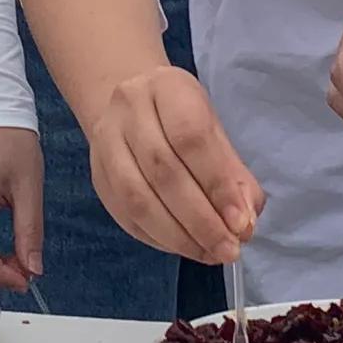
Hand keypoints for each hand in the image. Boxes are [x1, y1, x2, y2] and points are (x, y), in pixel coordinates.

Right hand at [86, 67, 263, 265]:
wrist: (131, 104)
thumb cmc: (182, 119)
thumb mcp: (215, 132)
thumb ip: (234, 175)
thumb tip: (244, 223)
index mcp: (166, 88)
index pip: (191, 137)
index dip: (217, 184)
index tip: (240, 223)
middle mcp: (129, 110)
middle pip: (163, 171)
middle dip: (200, 219)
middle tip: (228, 249)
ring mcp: (106, 143)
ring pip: (137, 198)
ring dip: (177, 235)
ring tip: (208, 253)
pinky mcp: (98, 176)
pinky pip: (125, 216)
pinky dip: (158, 239)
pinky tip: (184, 248)